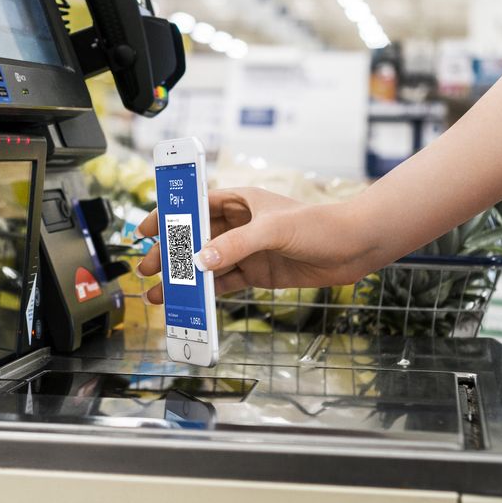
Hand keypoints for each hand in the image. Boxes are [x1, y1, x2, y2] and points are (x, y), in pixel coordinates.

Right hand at [134, 187, 379, 304]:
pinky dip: (207, 292)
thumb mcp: (274, 230)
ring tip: (161, 294)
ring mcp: (248, 250)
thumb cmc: (320, 224)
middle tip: (147, 269)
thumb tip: (202, 261)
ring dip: (185, 278)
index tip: (146, 228)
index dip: (169, 216)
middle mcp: (240, 224)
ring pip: (207, 264)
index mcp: (240, 201)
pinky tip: (191, 301)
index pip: (195, 205)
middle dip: (171, 254)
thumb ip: (236, 245)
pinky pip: (225, 282)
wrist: (355, 247)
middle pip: (195, 238)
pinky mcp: (258, 272)